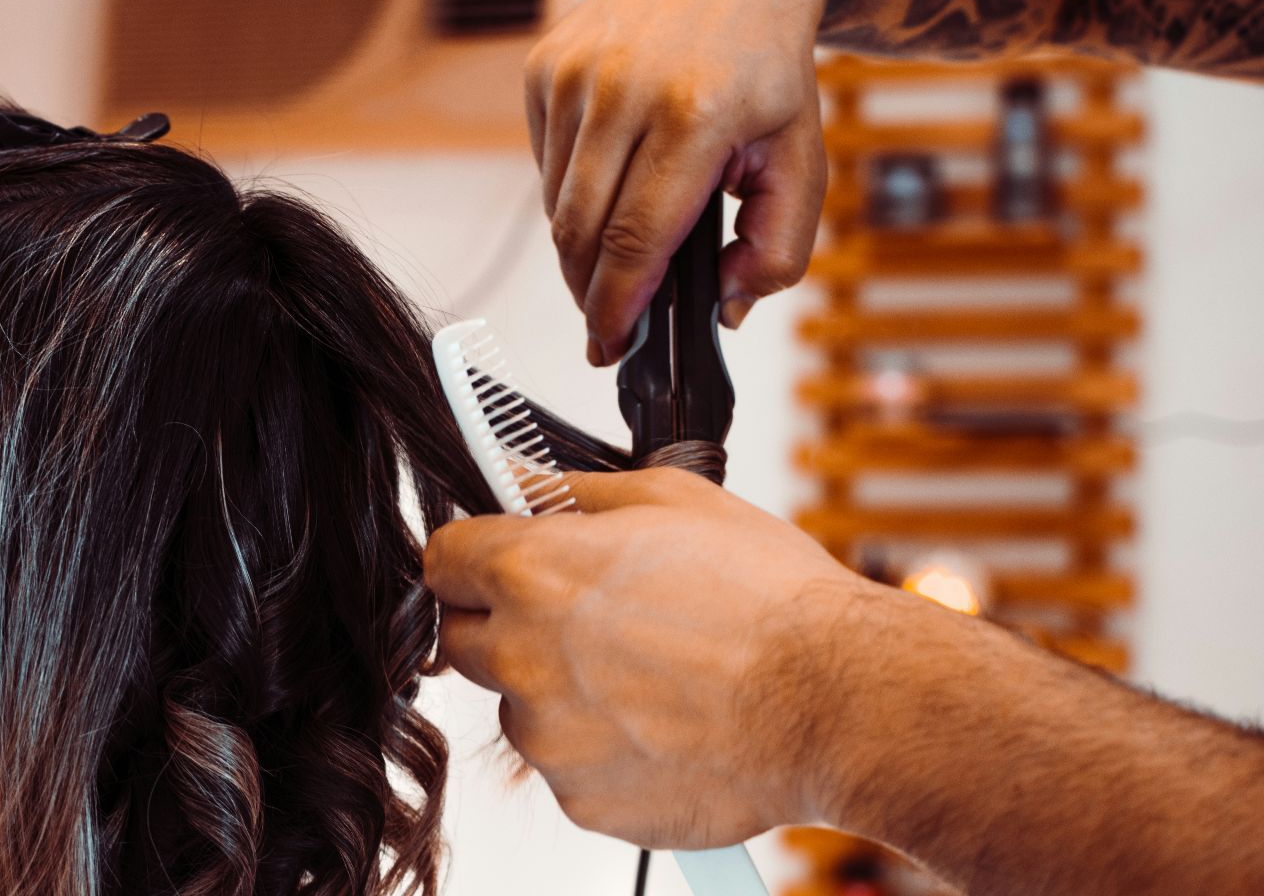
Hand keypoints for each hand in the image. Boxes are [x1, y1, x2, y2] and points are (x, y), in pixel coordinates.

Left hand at [423, 468, 869, 848]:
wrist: (837, 702)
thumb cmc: (771, 601)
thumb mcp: (671, 501)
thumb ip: (573, 491)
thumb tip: (522, 479)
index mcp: (533, 573)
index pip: (442, 561)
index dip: (472, 558)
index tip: (495, 563)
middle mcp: (524, 657)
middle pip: (465, 638)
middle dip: (507, 624)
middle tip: (585, 619)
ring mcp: (550, 738)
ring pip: (521, 708)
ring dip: (561, 693)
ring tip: (651, 676)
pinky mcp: (583, 800)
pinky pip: (570, 768)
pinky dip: (603, 752)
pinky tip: (667, 725)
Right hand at [525, 0, 829, 363]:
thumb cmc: (767, 67)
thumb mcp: (803, 157)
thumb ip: (780, 245)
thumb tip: (726, 307)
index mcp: (696, 114)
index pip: (636, 238)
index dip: (617, 304)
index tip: (611, 345)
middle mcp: (625, 89)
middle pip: (582, 230)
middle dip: (590, 291)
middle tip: (608, 322)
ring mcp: (577, 73)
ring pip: (556, 202)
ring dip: (580, 245)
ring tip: (618, 251)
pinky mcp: (546, 66)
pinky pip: (544, 162)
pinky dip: (569, 193)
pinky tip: (608, 185)